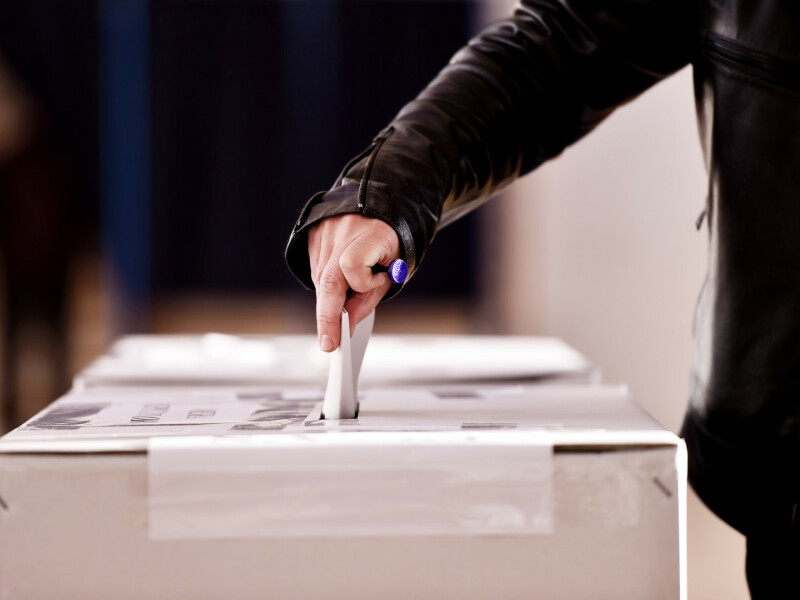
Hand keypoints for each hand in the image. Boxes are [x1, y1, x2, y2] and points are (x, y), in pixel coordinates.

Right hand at [309, 214, 400, 351]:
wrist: (384, 201)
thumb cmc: (393, 239)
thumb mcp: (394, 269)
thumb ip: (369, 295)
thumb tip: (347, 322)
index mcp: (373, 233)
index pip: (353, 265)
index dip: (360, 287)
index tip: (356, 315)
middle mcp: (345, 229)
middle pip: (328, 278)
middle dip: (327, 316)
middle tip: (329, 343)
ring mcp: (326, 229)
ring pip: (320, 276)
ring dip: (331, 294)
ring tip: (351, 289)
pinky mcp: (313, 232)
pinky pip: (315, 267)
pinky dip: (326, 278)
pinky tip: (340, 275)